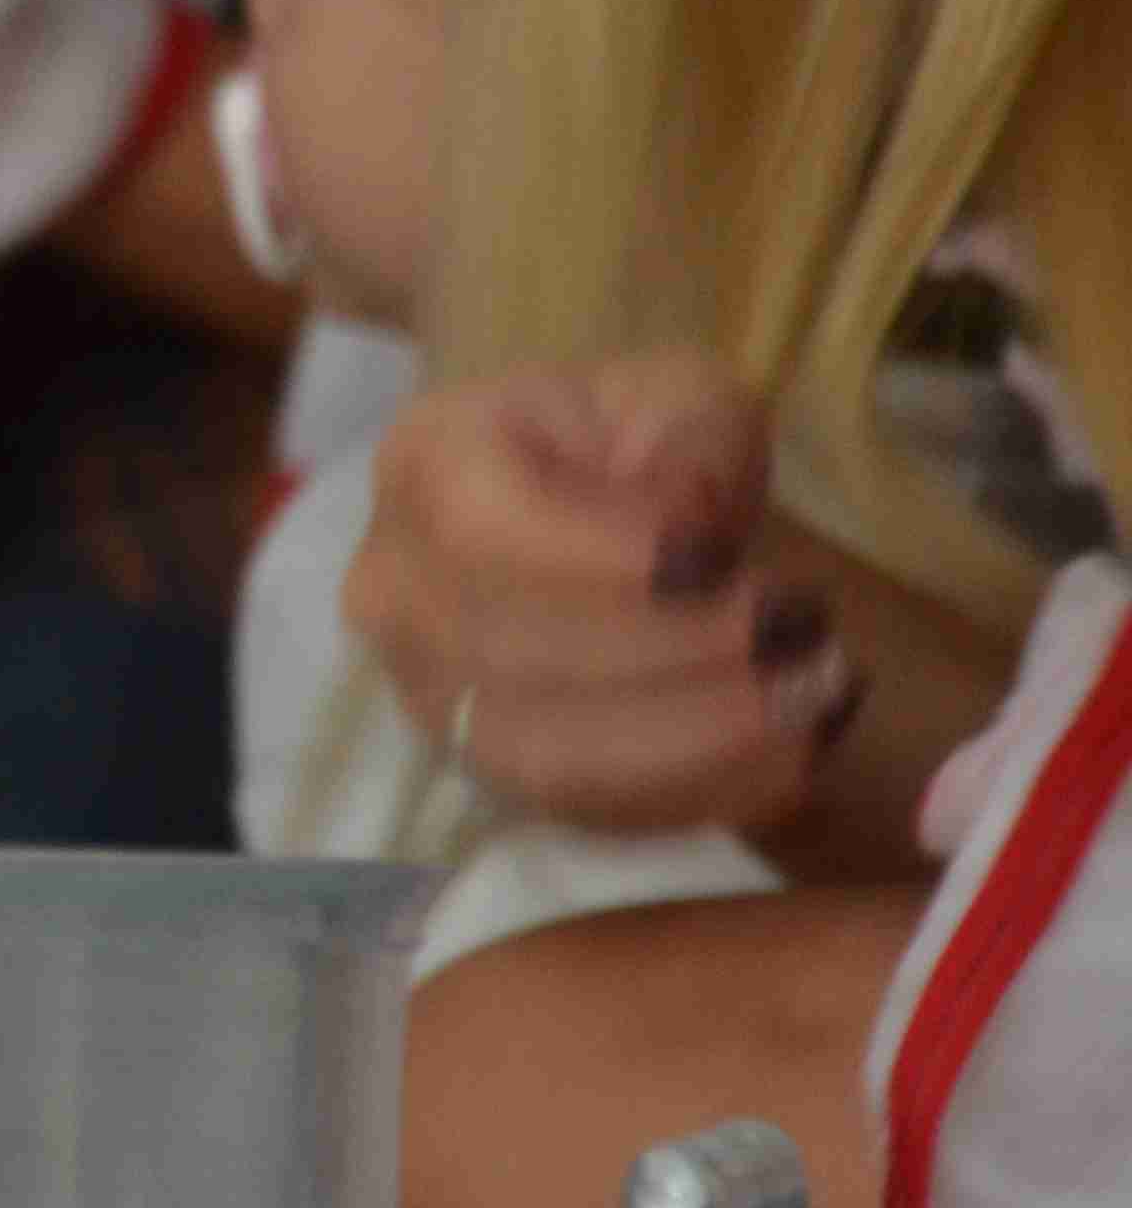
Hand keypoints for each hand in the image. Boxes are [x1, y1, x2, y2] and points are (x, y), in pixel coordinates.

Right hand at [340, 351, 861, 837]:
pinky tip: (791, 756)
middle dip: (675, 655)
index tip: (726, 565)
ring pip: (541, 751)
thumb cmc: (636, 445)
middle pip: (511, 650)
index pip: (483, 528)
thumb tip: (686, 534)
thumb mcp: (681, 397)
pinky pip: (581, 810)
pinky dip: (694, 793)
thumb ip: (690, 445)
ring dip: (693, 740)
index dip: (600, 560)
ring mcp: (428, 693)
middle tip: (808, 635)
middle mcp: (394, 589)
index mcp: (424, 464)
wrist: (603, 514)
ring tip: (813, 698)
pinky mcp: (487, 771)